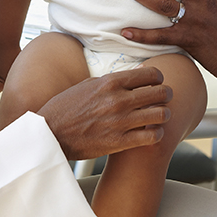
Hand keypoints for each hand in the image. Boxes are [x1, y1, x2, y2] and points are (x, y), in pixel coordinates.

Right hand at [38, 67, 172, 159]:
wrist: (50, 133)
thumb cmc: (67, 107)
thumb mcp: (88, 85)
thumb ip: (113, 80)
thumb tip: (136, 73)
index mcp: (110, 82)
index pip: (151, 74)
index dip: (159, 78)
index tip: (157, 83)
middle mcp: (118, 100)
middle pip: (160, 93)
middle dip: (166, 95)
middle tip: (164, 99)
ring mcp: (120, 122)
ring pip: (161, 114)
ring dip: (164, 115)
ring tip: (159, 117)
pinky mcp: (119, 142)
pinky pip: (151, 136)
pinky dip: (156, 134)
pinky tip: (151, 133)